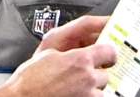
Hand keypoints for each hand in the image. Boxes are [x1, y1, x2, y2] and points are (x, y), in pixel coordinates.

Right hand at [0, 16, 115, 96]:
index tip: (106, 52)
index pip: (110, 51)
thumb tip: (84, 48)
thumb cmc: (30, 79)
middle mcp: (88, 79)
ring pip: (101, 89)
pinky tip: (74, 93)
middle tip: (82, 72)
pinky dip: (88, 96)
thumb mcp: (48, 52)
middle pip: (106, 73)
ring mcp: (88, 96)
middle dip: (97, 71)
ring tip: (75, 85)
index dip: (108, 51)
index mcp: (80, 60)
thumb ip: (71, 48)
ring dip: (93, 86)